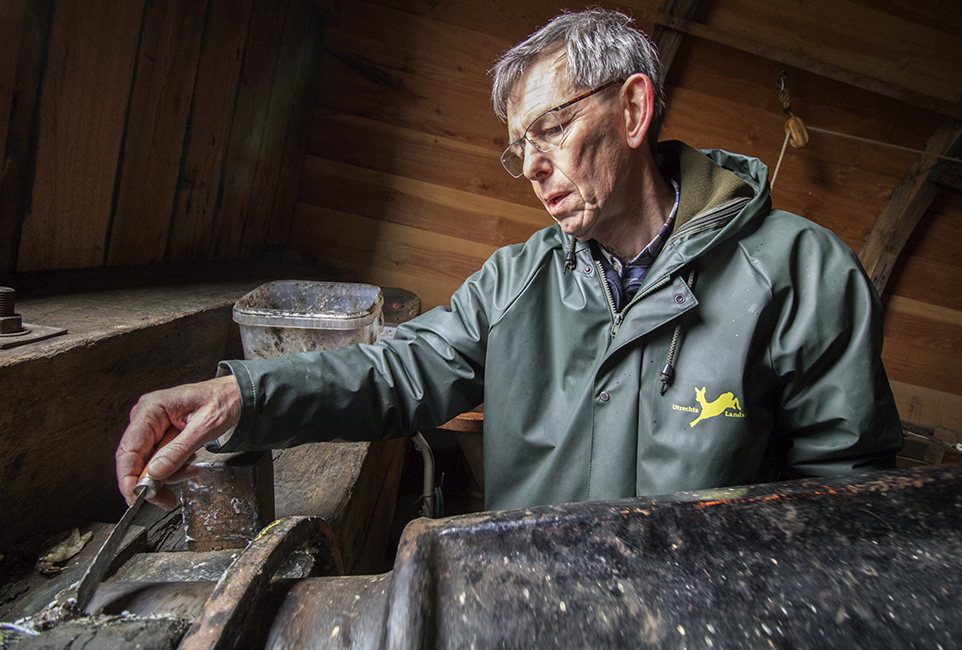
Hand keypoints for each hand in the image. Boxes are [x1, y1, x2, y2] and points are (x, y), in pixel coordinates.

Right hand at [116, 375, 241, 509]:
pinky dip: (173, 468)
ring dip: (168, 474)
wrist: (236, 395)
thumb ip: (179, 450)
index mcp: (152, 408)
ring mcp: (152, 425)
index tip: (136, 497)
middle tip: (168, 498)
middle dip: (153, 481)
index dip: (128, 478)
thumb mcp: (205, 427)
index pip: (129, 449)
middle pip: (136, 459)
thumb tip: (155, 472)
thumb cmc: (223, 400)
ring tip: (190, 469)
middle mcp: (147, 416)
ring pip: (148, 463)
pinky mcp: (161, 434)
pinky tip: (188, 462)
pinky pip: (159, 459)